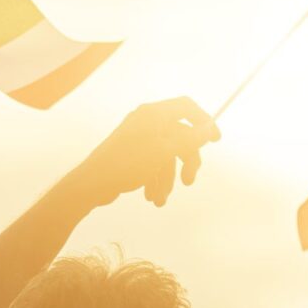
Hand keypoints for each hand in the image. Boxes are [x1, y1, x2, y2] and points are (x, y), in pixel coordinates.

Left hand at [69, 98, 218, 208]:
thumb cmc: (127, 164)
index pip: (187, 107)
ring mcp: (138, 137)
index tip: (215, 140)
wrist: (92, 184)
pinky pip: (153, 163)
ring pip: (167, 155)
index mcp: (154, 113)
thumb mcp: (165, 152)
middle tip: (189, 182)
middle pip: (180, 136)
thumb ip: (190, 139)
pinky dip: (155, 180)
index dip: (204, 120)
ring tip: (160, 200)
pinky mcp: (132, 154)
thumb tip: (209, 127)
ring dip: (167, 179)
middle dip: (186, 162)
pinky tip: (151, 197)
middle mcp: (146, 121)